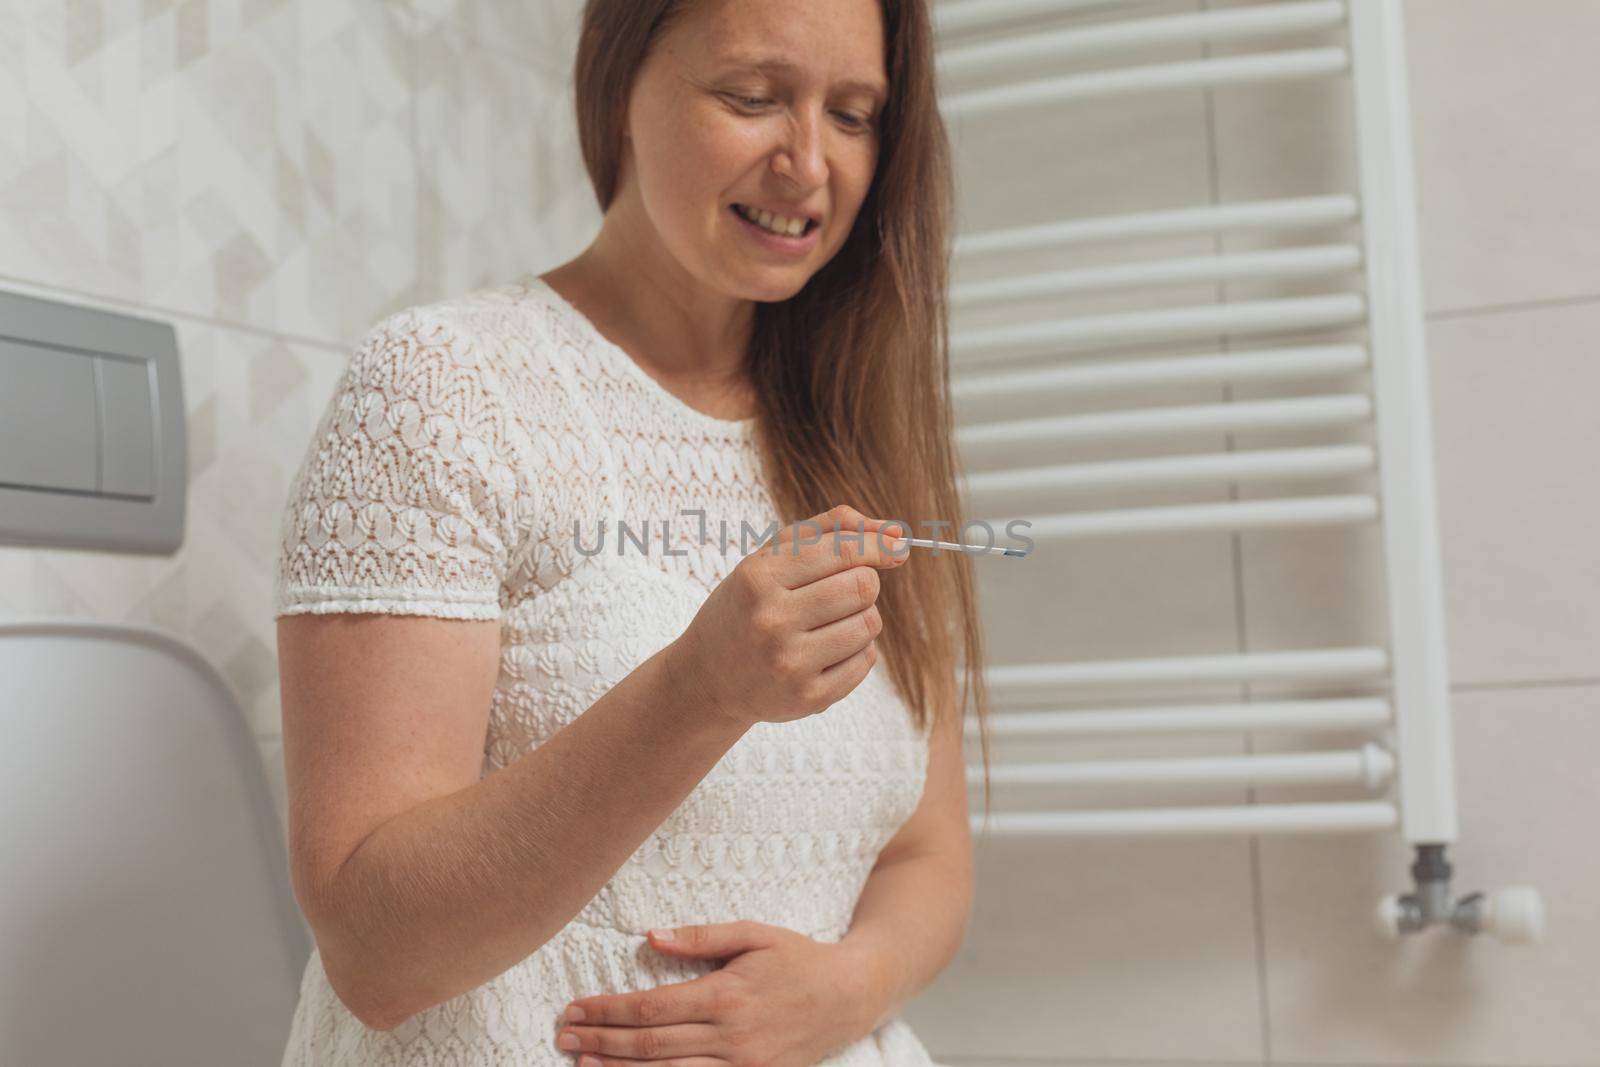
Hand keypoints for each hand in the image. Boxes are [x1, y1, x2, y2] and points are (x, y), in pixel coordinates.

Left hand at [553, 920, 884, 1065]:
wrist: (851, 996)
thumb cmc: (799, 958)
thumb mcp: (754, 933)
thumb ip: (701, 937)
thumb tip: (649, 937)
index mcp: (725, 994)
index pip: (650, 1007)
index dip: (607, 1010)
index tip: (574, 1008)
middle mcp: (730, 1036)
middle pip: (649, 1045)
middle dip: (600, 1041)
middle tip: (563, 1036)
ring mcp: (742, 1066)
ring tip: (581, 1063)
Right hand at [667, 504, 909, 729]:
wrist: (708, 676)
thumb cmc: (747, 605)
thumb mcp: (770, 556)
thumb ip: (828, 530)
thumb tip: (896, 532)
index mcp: (760, 578)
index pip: (844, 552)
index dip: (878, 546)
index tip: (897, 547)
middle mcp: (772, 620)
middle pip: (863, 586)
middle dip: (862, 583)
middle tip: (839, 591)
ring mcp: (790, 663)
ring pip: (869, 623)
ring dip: (861, 617)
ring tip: (828, 623)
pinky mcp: (808, 698)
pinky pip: (866, 661)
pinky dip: (857, 651)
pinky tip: (825, 651)